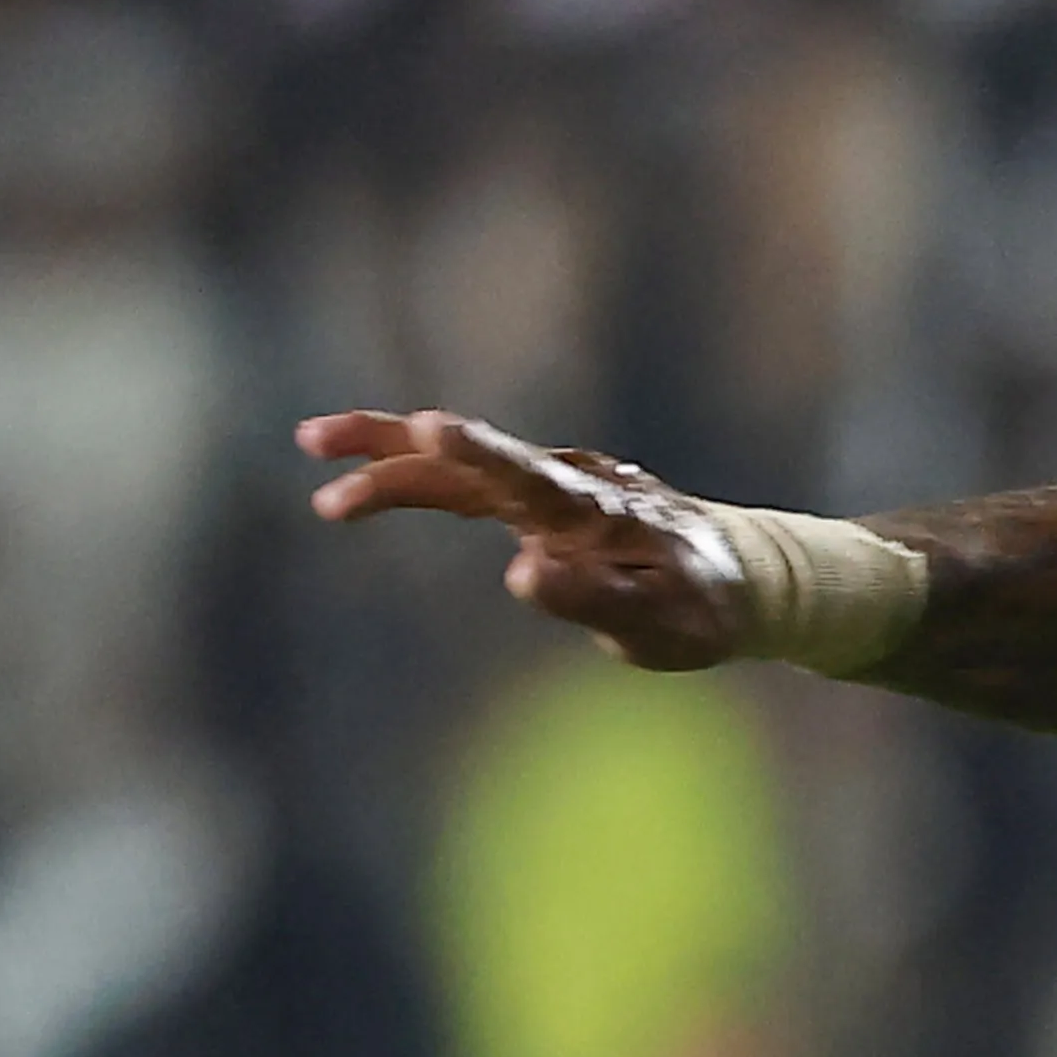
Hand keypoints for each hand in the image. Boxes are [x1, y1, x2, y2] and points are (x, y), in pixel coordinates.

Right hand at [296, 406, 765, 665]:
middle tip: (321, 446)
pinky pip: (467, 476)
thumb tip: (523, 571)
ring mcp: (554, 482)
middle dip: (398, 451)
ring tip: (316, 451)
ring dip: (388, 455)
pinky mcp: (539, 492)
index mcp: (604, 515)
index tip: (432, 427)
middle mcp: (573, 484)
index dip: (481, 455)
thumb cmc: (703, 609)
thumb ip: (600, 601)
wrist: (741, 574)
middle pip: (476, 461)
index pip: (535, 480)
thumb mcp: (666, 629)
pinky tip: (359, 481)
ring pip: (460, 462)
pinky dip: (414, 471)